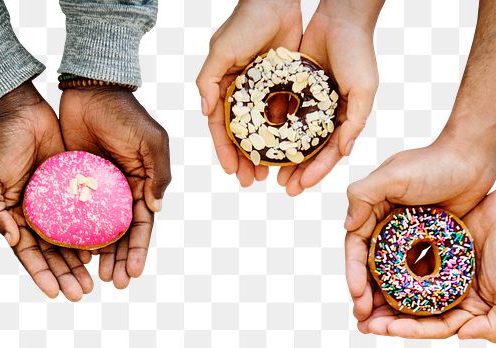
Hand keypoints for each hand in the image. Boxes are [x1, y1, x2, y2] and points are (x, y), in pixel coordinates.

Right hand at [0, 82, 93, 301]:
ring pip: (69, 240)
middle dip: (66, 275)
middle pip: (52, 254)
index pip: (28, 254)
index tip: (56, 294)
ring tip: (95, 280)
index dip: (42, 275)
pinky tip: (103, 249)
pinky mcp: (72, 187)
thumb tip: (11, 240)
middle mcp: (34, 215)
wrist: (21, 109)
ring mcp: (54, 203)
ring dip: (80, 262)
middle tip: (82, 293)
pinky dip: (91, 234)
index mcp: (12, 218)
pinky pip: (84, 216)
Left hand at [58, 88, 170, 288]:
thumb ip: (158, 173)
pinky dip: (73, 236)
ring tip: (92, 278)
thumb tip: (156, 208)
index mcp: (142, 186)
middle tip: (112, 283)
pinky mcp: (72, 185)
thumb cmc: (125, 114)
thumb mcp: (151, 140)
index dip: (139, 251)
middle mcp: (120, 193)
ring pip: (97, 232)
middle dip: (119, 262)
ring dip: (97, 256)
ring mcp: (95, 191)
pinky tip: (70, 254)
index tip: (133, 274)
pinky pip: (72, 216)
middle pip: (121, 237)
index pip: (142, 226)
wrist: (89, 89)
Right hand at [196, 0, 302, 186]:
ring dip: (265, 153)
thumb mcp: (221, 51)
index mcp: (224, 89)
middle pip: (242, 135)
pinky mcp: (285, 86)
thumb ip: (209, 82)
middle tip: (252, 181)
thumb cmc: (245, 22)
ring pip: (264, 130)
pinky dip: (285, 134)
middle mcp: (243, 94)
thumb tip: (205, 113)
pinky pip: (285, 115)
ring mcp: (264, 92)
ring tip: (270, 174)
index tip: (232, 172)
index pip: (220, 128)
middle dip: (245, 159)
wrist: (276, 0)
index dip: (225, 151)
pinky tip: (290, 151)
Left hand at [276, 1, 378, 194]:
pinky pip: (278, 111)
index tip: (301, 187)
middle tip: (282, 187)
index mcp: (344, 118)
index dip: (316, 172)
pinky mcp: (291, 87)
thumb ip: (356, 120)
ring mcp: (307, 102)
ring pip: (290, 135)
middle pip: (308, 150)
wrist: (340, 17)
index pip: (330, 153)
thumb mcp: (364, 88)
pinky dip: (269, 126)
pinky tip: (256, 140)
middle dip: (297, 170)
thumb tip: (345, 153)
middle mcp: (324, 114)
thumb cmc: (358, 52)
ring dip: (280, 154)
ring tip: (266, 171)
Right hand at [343, 138, 495, 335]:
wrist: (473, 156)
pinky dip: (411, 291)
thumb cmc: (433, 162)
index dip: (353, 275)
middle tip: (364, 321)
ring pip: (391, 275)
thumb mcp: (393, 175)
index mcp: (371, 212)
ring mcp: (408, 237)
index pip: (355, 250)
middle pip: (370, 268)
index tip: (358, 298)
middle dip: (365, 296)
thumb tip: (348, 227)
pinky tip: (411, 311)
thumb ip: (363, 195)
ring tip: (382, 324)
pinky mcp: (430, 242)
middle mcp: (386, 227)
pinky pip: (417, 272)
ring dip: (384, 299)